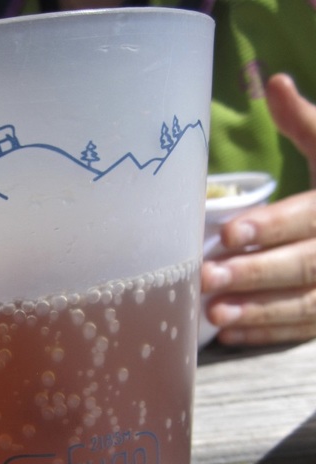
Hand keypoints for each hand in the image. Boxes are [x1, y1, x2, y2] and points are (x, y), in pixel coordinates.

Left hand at [201, 74, 315, 345]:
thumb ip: (305, 124)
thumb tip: (274, 81)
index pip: (308, 216)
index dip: (271, 226)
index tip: (228, 234)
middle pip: (304, 266)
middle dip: (255, 274)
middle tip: (206, 278)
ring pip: (305, 305)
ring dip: (259, 312)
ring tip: (214, 313)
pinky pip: (304, 331)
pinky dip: (268, 334)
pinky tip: (231, 335)